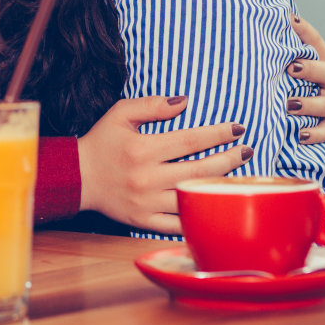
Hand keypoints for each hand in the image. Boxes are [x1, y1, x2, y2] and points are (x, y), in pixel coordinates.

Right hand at [76, 96, 246, 234]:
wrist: (76, 177)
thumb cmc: (102, 142)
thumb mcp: (120, 113)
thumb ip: (152, 105)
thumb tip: (185, 101)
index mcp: (142, 149)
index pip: (190, 140)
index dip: (218, 134)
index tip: (237, 128)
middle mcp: (146, 177)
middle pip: (199, 169)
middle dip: (229, 159)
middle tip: (247, 150)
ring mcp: (146, 202)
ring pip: (192, 196)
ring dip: (220, 187)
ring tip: (239, 177)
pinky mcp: (143, 220)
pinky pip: (177, 223)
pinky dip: (198, 215)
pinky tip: (215, 205)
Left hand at [286, 14, 324, 147]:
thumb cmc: (303, 91)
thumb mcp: (298, 74)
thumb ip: (284, 58)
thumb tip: (253, 33)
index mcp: (322, 62)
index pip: (315, 42)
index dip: (304, 30)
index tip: (289, 18)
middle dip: (309, 69)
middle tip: (291, 68)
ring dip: (308, 105)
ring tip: (290, 106)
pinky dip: (315, 134)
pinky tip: (301, 135)